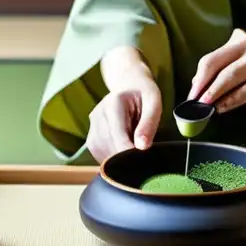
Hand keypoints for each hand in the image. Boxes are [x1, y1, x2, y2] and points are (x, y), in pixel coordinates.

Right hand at [87, 47, 162, 162]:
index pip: (117, 134)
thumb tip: (142, 147)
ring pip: (101, 151)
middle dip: (125, 157)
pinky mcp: (92, 134)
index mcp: (114, 103)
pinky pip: (99, 152)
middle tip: (141, 161)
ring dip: (117, 159)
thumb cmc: (144, 93)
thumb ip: (148, 123)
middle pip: (108, 145)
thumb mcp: (154, 102)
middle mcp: (98, 113)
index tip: (141, 161)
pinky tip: (124, 152)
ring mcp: (93, 124)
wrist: (129, 84)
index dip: (128, 152)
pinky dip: (111, 157)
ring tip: (133, 153)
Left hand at [188, 29, 245, 112]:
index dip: (199, 76)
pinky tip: (226, 108)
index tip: (190, 93)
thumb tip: (201, 82)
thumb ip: (230, 64)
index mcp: (241, 41)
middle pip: (218, 63)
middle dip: (203, 84)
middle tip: (193, 101)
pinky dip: (236, 98)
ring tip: (205, 106)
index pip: (212, 57)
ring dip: (216, 92)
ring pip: (233, 75)